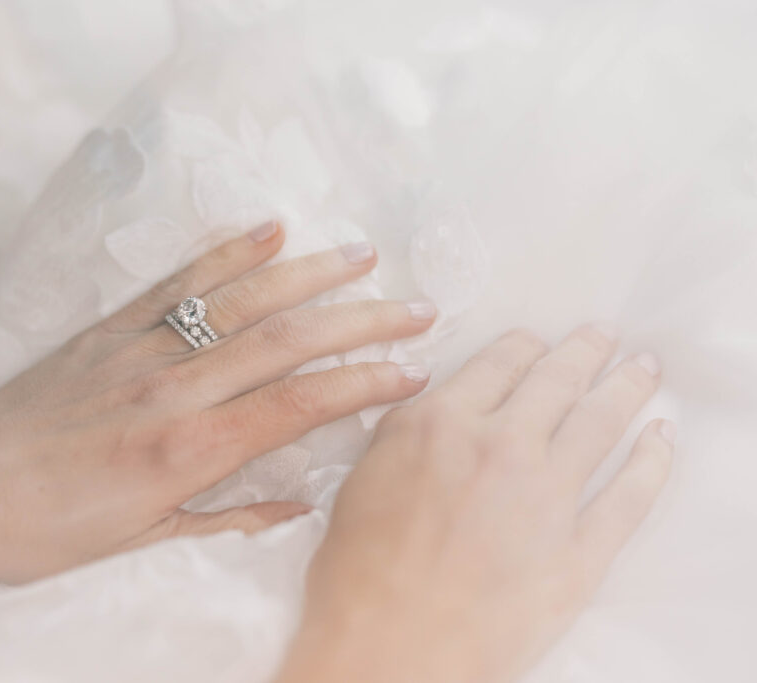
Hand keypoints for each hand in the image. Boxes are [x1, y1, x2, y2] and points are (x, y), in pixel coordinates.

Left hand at [0, 223, 436, 581]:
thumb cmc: (47, 530)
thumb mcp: (140, 543)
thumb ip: (228, 518)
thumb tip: (300, 503)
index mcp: (187, 450)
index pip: (297, 406)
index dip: (362, 385)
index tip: (412, 372)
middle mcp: (174, 388)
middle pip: (285, 343)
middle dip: (361, 321)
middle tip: (418, 308)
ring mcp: (141, 349)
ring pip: (240, 300)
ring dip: (308, 274)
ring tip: (363, 257)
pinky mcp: (110, 328)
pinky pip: (177, 281)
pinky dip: (225, 252)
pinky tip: (268, 230)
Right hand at [277, 327, 672, 682]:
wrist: (388, 647)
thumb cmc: (359, 572)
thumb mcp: (364, 476)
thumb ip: (407, 432)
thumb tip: (436, 410)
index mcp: (443, 422)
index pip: (500, 362)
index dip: (525, 345)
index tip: (539, 341)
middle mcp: (502, 446)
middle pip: (558, 380)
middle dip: (586, 350)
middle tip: (605, 335)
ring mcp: (547, 497)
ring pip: (602, 423)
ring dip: (629, 387)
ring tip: (644, 368)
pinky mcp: (579, 552)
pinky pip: (630, 497)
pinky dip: (653, 462)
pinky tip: (662, 440)